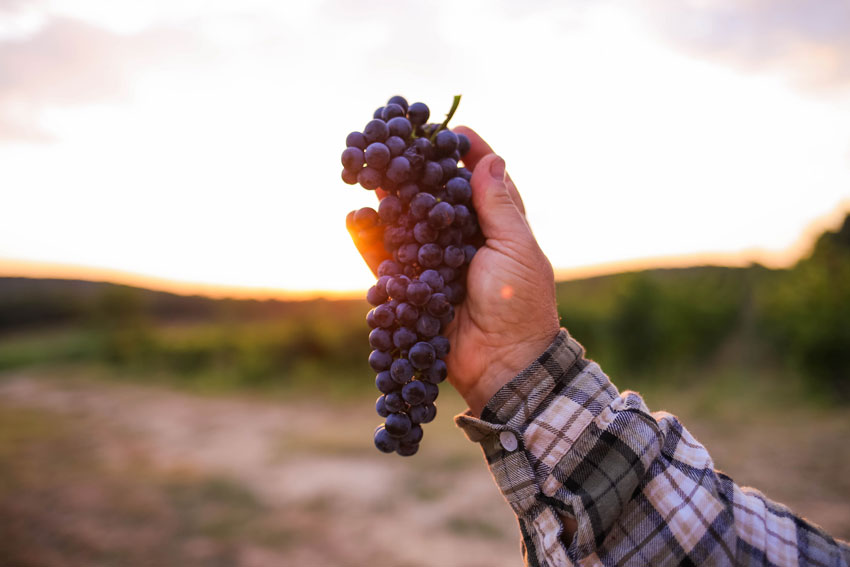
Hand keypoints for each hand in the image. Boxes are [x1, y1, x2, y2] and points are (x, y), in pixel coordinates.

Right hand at [348, 126, 559, 416]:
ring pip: (407, 224)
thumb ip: (498, 206)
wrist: (503, 363)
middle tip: (394, 146)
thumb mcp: (516, 248)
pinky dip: (370, 240)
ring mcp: (437, 263)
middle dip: (415, 171)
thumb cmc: (519, 303)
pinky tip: (357, 219)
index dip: (465, 153)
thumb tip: (490, 158)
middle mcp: (464, 240)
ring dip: (388, 201)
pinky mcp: (414, 288)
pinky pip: (387, 260)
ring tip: (369, 175)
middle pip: (435, 197)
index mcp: (497, 227)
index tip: (449, 129)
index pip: (480, 179)